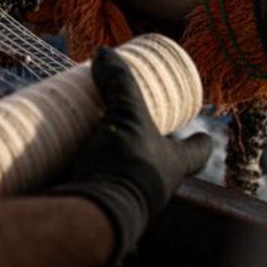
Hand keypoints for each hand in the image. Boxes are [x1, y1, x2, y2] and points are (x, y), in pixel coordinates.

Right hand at [52, 46, 212, 265]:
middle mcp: (154, 183)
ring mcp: (125, 195)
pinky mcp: (97, 200)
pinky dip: (82, 165)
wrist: (92, 214)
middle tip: (130, 119)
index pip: (197, 152)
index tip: (202, 130)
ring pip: (124, 170)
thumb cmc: (125, 166)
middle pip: (158, 161)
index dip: (199, 140)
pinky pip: (93, 178)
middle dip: (146, 143)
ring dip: (110, 152)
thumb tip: (106, 52)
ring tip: (88, 127)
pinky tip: (64, 149)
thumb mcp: (127, 116)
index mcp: (173, 164)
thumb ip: (119, 83)